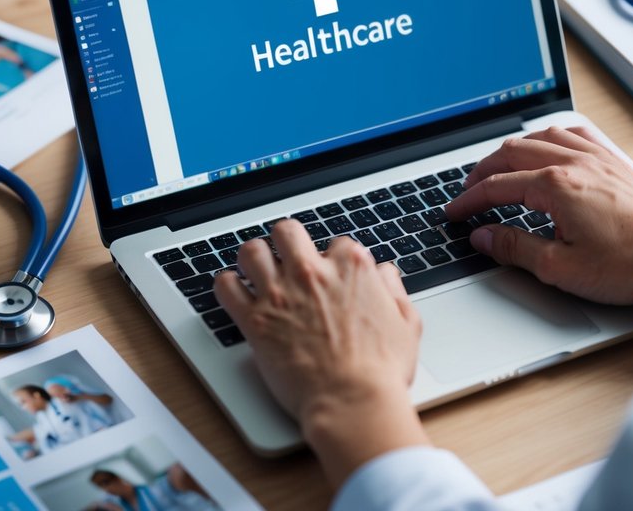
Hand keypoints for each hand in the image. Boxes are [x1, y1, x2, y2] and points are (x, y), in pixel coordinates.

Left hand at [215, 222, 428, 484]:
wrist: (351, 400)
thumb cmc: (381, 370)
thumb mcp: (406, 323)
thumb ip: (394, 290)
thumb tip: (385, 273)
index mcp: (352, 267)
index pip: (337, 244)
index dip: (334, 260)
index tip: (331, 276)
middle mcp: (313, 272)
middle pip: (288, 232)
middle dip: (287, 242)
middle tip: (287, 259)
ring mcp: (281, 293)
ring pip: (252, 251)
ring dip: (254, 259)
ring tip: (256, 270)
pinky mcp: (255, 319)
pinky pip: (226, 287)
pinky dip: (227, 286)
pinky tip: (234, 292)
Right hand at [445, 127, 632, 320]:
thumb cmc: (630, 266)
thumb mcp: (561, 268)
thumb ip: (515, 247)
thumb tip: (484, 236)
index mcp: (556, 186)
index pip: (497, 187)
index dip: (469, 201)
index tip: (455, 213)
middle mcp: (575, 162)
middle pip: (512, 153)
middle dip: (483, 172)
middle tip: (469, 192)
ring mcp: (597, 157)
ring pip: (541, 136)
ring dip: (513, 150)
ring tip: (499, 169)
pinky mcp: (615, 162)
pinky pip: (575, 133)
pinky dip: (551, 136)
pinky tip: (548, 146)